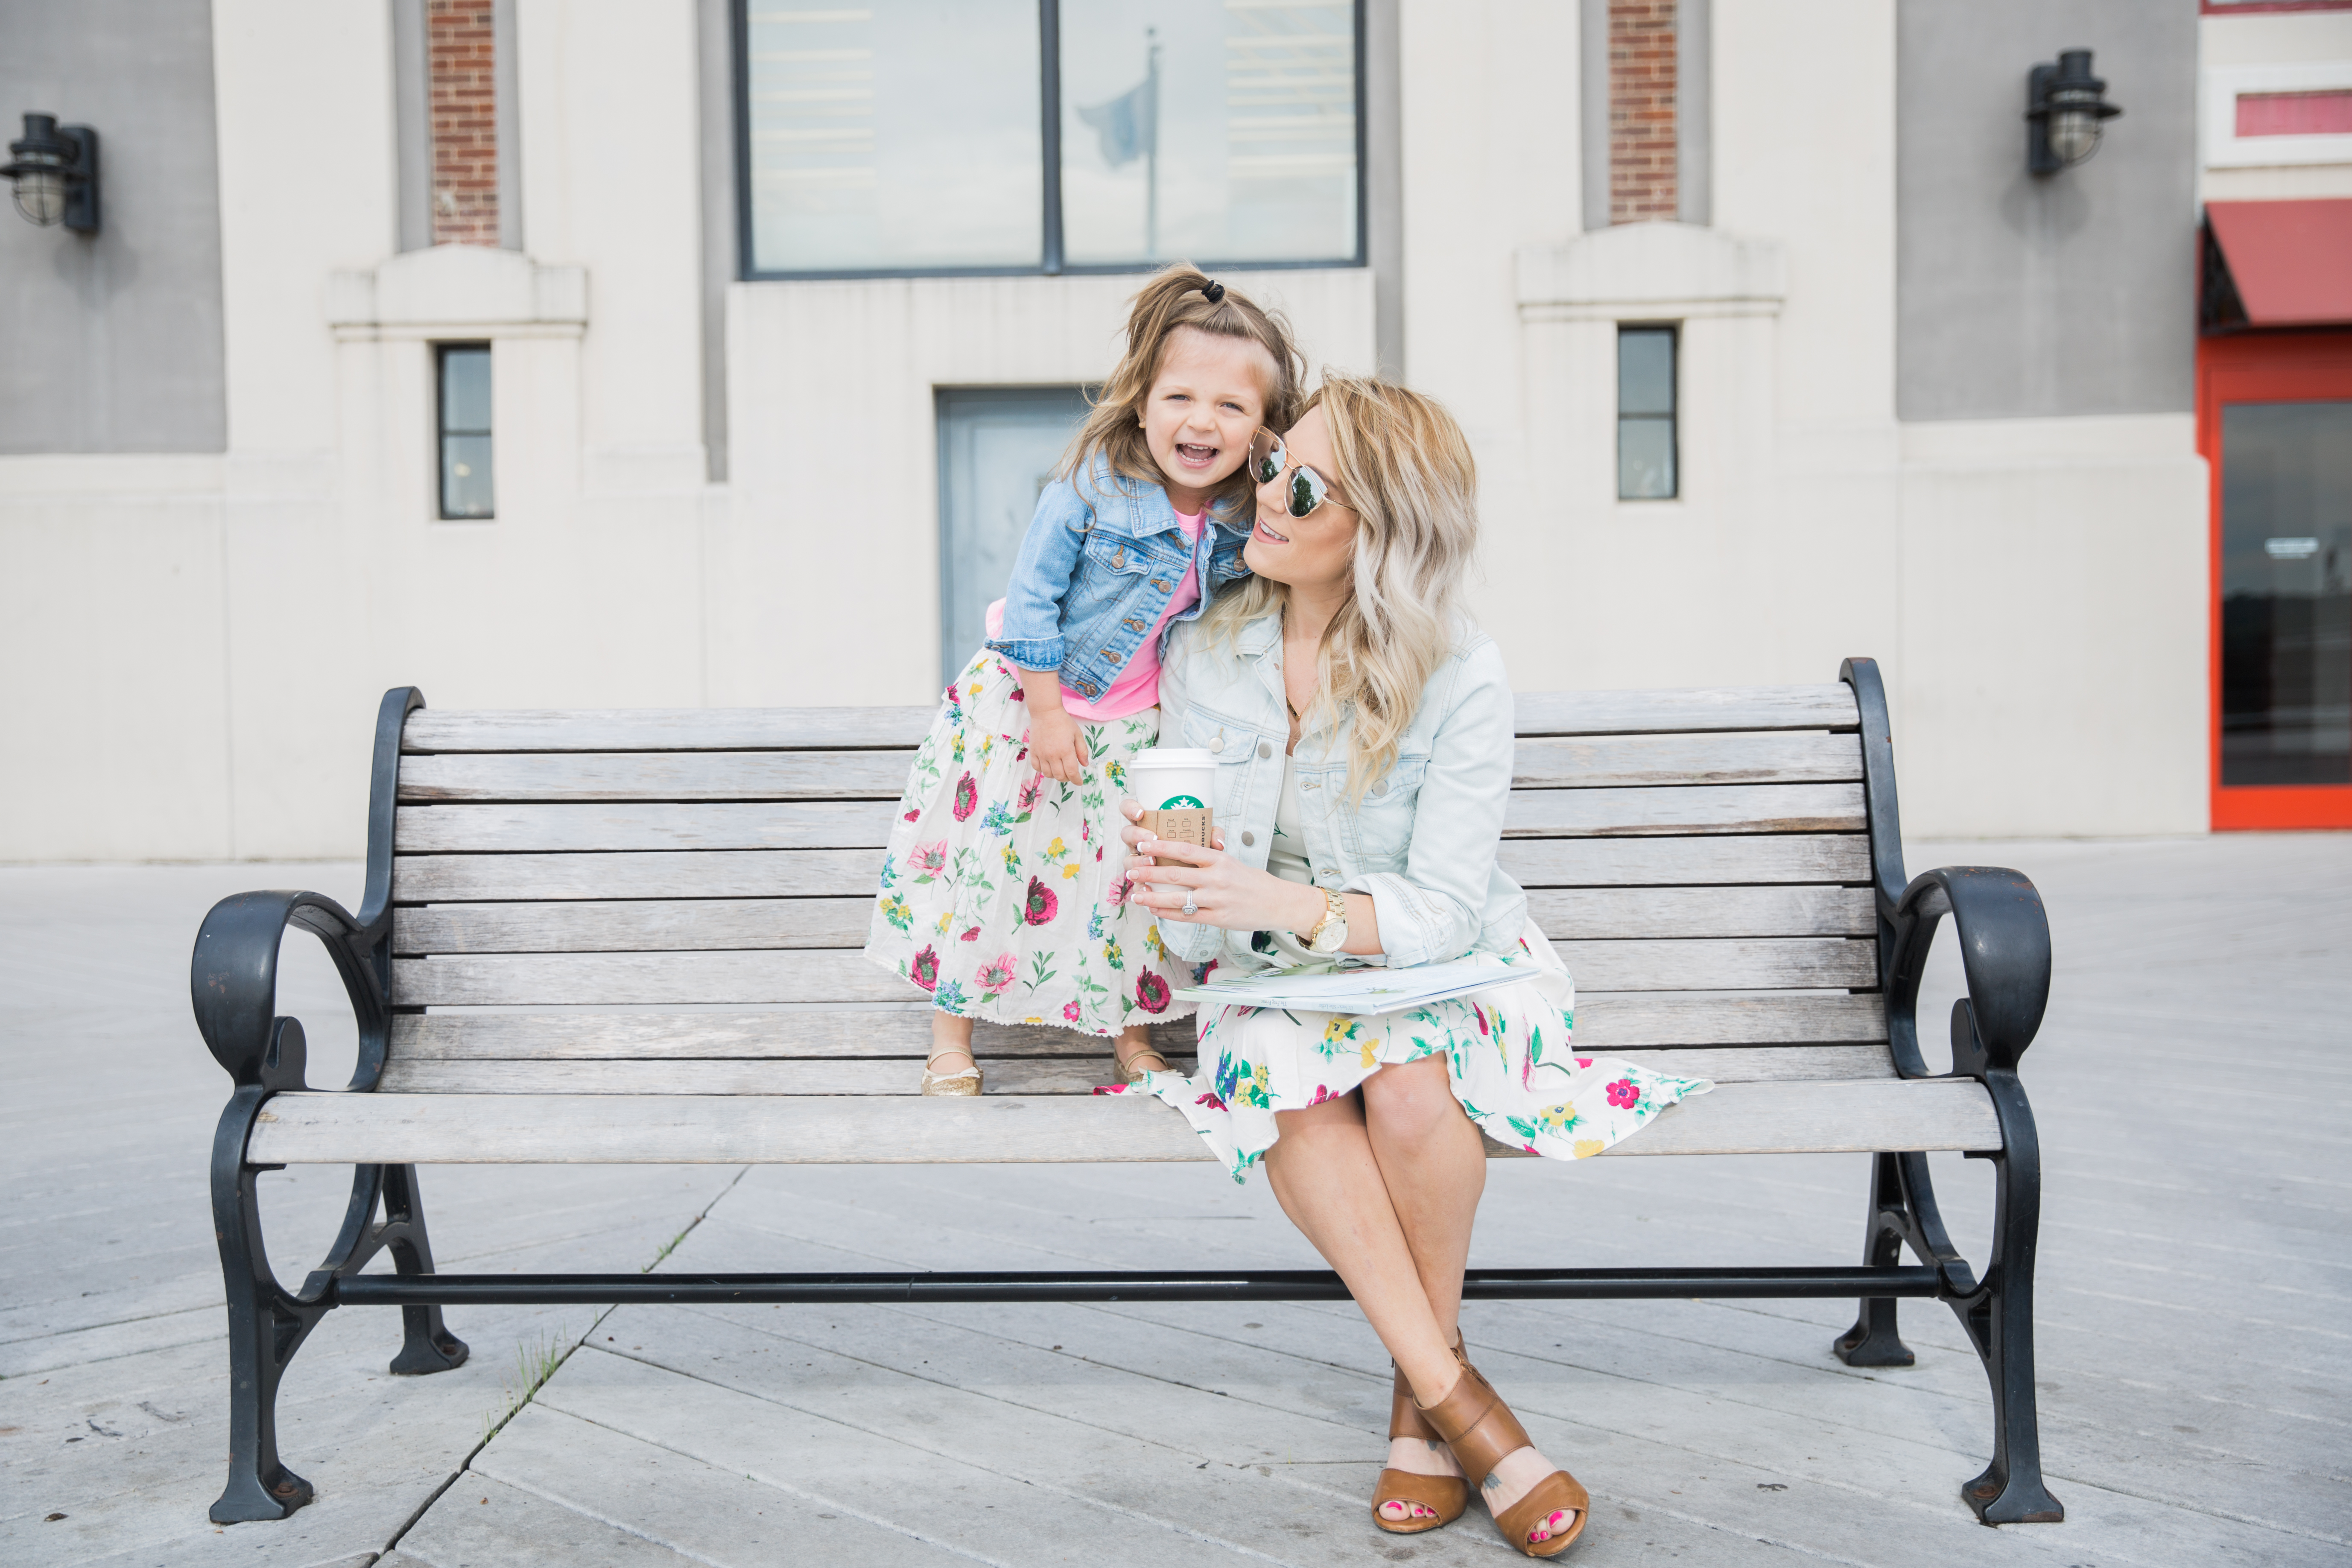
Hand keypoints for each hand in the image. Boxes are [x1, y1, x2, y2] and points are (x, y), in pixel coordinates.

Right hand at [1028, 703, 1089, 784]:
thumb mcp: (1077, 734)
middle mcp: (1053, 755)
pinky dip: (1043, 770)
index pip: (1071, 772)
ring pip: (1048, 774)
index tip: (1079, 782)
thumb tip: (1085, 764)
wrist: (1046, 712)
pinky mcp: (1034, 752)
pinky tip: (1048, 766)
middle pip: (1060, 776)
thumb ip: (1082, 751)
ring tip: (1060, 769)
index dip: (1076, 780)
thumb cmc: (1063, 722)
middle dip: (1067, 778)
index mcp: (1066, 750)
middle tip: (1070, 774)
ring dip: (1056, 775)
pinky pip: (1037, 768)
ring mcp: (1042, 754)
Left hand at [1119, 801, 1318, 932]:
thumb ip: (1208, 857)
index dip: (1160, 846)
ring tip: (1135, 895)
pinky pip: (1187, 917)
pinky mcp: (1218, 919)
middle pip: (1175, 873)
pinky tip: (1154, 911)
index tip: (1142, 845)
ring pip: (1176, 899)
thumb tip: (1180, 850)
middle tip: (1130, 870)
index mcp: (1219, 859)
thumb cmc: (1252, 880)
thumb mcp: (1232, 861)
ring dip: (1152, 897)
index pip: (1184, 849)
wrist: (1277, 902)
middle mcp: (1216, 878)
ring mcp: (1216, 900)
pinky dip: (1168, 914)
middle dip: (1148, 872)